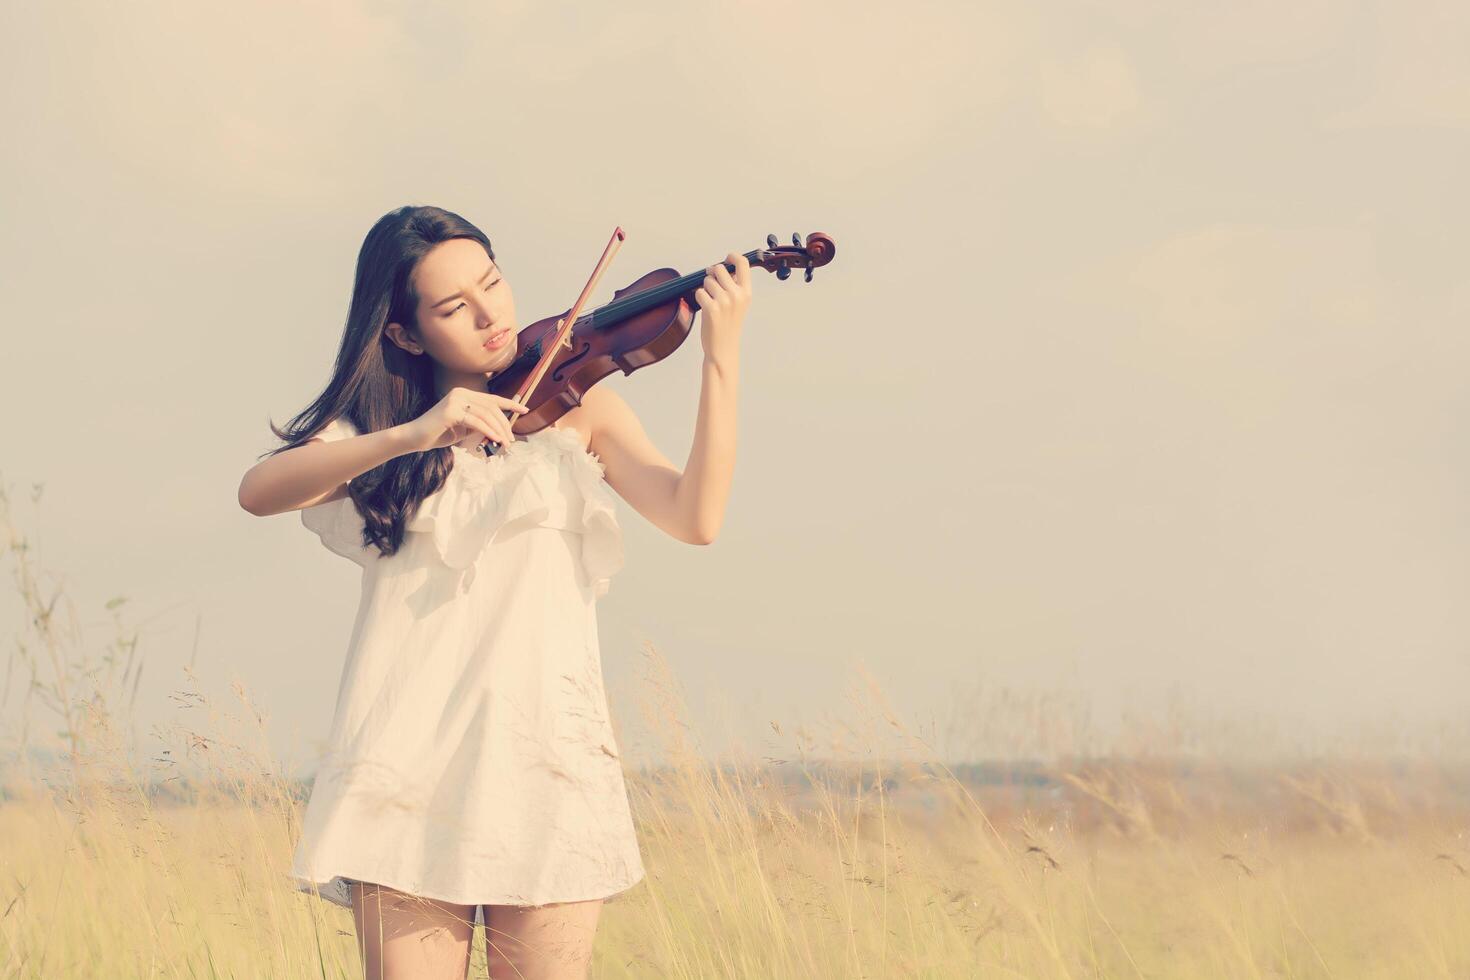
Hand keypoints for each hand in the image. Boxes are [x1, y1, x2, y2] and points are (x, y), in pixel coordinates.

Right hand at [402, 387, 528, 452]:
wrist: (415, 438)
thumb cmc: (440, 433)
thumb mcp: (465, 428)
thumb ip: (480, 424)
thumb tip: (500, 429)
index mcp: (465, 394)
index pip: (492, 398)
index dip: (510, 403)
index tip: (525, 409)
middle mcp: (461, 393)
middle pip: (492, 407)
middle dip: (505, 424)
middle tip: (511, 440)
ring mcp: (455, 400)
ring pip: (486, 414)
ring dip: (499, 430)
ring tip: (505, 443)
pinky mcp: (451, 411)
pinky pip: (476, 421)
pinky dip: (488, 430)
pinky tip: (495, 439)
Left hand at [695, 251, 750, 365]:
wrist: (723, 348)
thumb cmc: (728, 325)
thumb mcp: (739, 303)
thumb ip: (734, 285)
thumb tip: (723, 266)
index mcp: (746, 292)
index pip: (742, 263)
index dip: (732, 256)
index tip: (727, 258)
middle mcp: (737, 295)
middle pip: (718, 268)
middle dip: (712, 275)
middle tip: (712, 287)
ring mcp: (724, 301)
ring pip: (707, 281)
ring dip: (705, 289)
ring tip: (711, 303)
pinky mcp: (711, 308)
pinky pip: (699, 292)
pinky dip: (699, 298)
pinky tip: (706, 309)